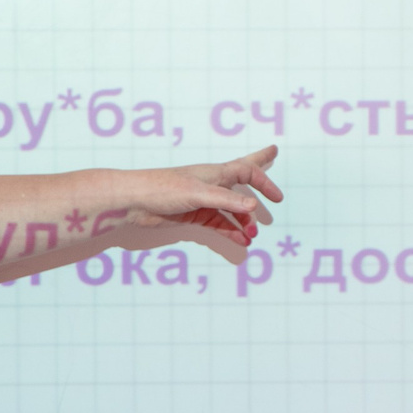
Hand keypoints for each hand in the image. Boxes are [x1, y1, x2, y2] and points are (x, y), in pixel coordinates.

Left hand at [114, 145, 281, 262]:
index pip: (247, 171)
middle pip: (242, 183)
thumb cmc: (163, 188)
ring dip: (245, 222)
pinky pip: (219, 224)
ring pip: (232, 211)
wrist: (135, 202)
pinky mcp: (195, 216)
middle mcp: (213, 185)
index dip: (264, 181)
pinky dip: (231, 232)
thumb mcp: (199, 193)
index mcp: (215, 172)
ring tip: (253, 236)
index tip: (277, 197)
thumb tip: (254, 205)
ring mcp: (204, 201)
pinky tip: (240, 242)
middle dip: (260, 185)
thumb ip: (226, 199)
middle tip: (278, 194)